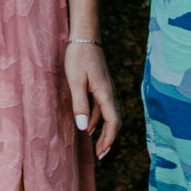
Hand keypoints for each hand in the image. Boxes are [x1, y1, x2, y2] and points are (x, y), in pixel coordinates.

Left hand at [65, 41, 121, 157]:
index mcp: (105, 94)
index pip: (113, 123)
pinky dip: (97, 119)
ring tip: (96, 145)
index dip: (109, 140)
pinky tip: (89, 125)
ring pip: (109, 115)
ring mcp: (106, 88)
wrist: (85, 35)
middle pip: (115, 121)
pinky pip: (102, 107)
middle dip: (109, 139)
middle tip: (101, 155)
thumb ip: (80, 105)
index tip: (102, 153)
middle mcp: (110, 92)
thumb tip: (84, 129)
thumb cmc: (78, 56)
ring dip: (103, 130)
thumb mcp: (75, 81)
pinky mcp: (101, 84)